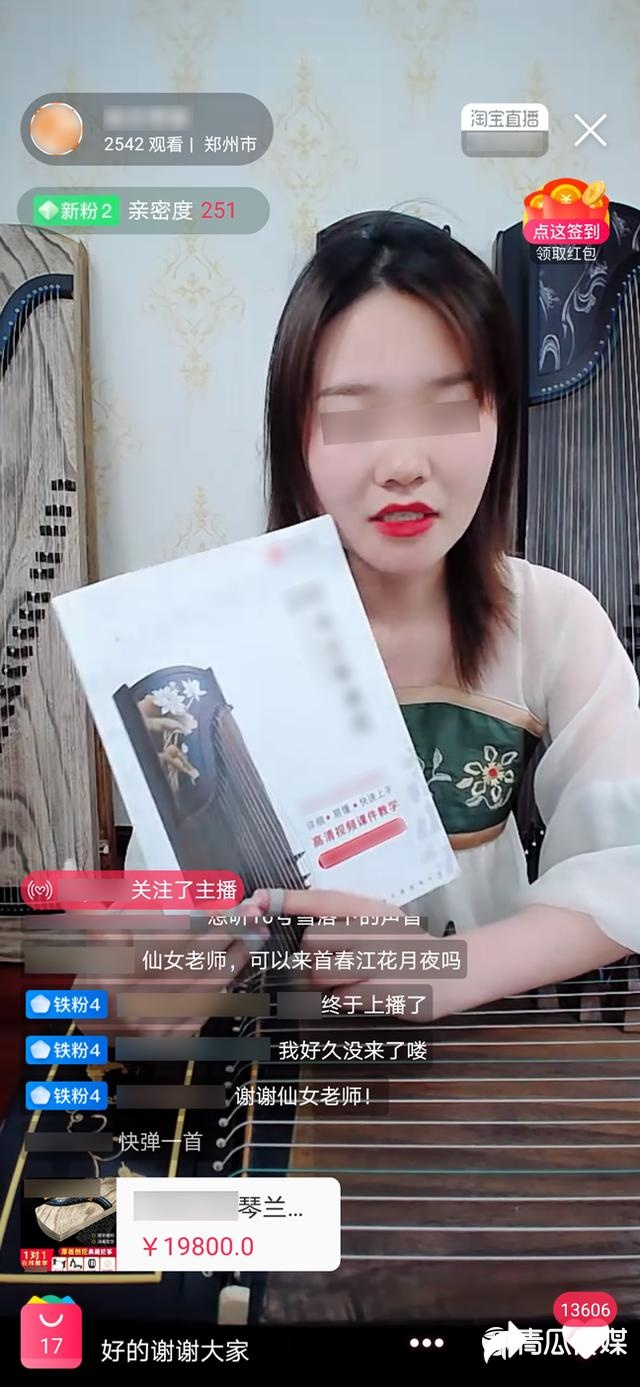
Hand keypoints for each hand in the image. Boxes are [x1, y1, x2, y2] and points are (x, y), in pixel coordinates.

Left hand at [236, 887, 431, 1017]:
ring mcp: (381, 963)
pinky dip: (343, 1000)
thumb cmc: (407, 947)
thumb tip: (298, 926)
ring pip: (321, 974)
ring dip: (324, 982)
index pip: (323, 901)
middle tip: (329, 964)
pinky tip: (361, 994)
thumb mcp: (381, 921)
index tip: (260, 897)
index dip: (289, 900)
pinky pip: (340, 999)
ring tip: (346, 981)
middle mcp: (374, 932)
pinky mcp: (385, 993)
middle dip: (310, 959)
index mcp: (372, 911)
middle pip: (312, 944)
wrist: (452, 973)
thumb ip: (345, 919)